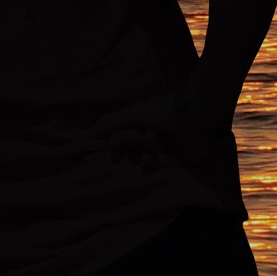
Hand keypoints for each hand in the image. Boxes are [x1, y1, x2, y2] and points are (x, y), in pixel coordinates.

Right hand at [94, 76, 233, 147]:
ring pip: (145, 155)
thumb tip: (81, 136)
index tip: (114, 144)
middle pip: (132, 146)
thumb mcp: (130, 114)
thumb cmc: (161, 110)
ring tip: (151, 138)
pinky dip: (153, 161)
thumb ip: (107, 125)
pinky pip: (159, 165)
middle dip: (130, 144)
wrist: (194, 116)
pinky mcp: (178, 158)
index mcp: (144, 117)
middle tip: (132, 139)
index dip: (117, 140)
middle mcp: (154, 130)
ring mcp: (166, 145)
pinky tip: (154, 156)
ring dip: (144, 148)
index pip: (123, 133)